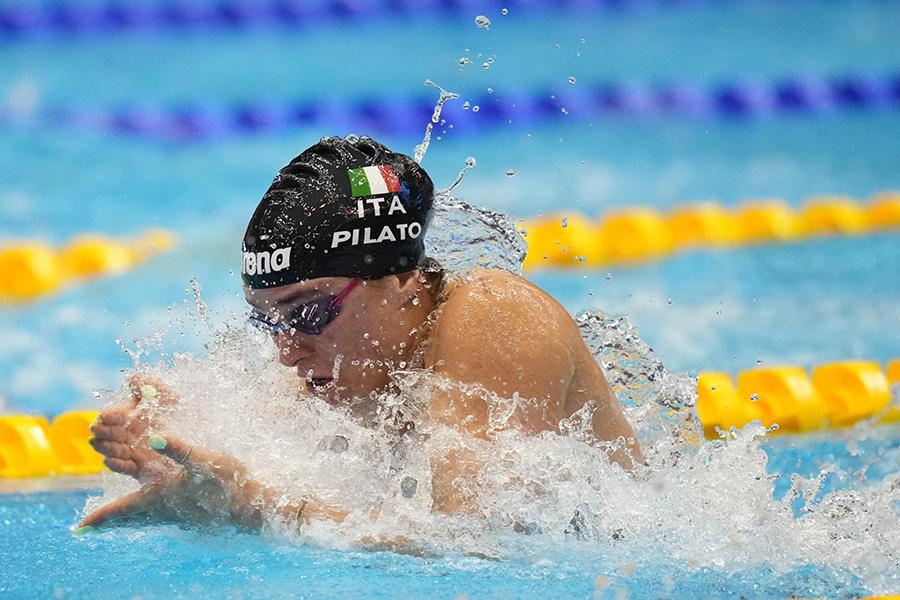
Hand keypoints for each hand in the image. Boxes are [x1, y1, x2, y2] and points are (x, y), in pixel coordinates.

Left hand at [80, 433, 266, 530]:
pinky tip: (153, 509)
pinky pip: (157, 516)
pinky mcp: (189, 513)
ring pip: (143, 518)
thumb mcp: (206, 461)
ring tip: (111, 521)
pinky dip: (144, 514)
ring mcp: (178, 514)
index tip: (80, 528)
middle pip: (130, 517)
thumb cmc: (231, 487)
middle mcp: (165, 509)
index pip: (125, 509)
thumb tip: (154, 437)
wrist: (254, 509)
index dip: (102, 516)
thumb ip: (180, 449)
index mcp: (163, 497)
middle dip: (108, 519)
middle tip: (86, 527)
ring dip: (125, 516)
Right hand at [88, 374, 177, 481]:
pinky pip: (126, 468)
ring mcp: (134, 452)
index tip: (104, 415)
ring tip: (98, 443)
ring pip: (115, 450)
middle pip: (111, 433)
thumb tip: (134, 378)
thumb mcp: (171, 398)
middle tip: (96, 429)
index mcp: (134, 417)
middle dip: (103, 431)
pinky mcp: (141, 469)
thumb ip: (153, 387)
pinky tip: (110, 461)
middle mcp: (130, 435)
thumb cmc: (183, 414)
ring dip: (106, 447)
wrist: (200, 439)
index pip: (117, 415)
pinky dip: (117, 465)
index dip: (110, 415)